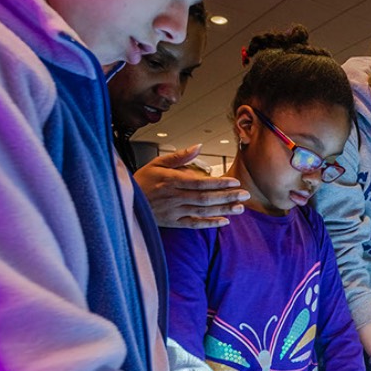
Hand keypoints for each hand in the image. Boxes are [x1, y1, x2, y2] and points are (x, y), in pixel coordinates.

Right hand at [133, 144, 249, 228]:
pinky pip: (193, 224)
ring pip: (202, 211)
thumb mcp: (157, 163)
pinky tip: (224, 222)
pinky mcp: (173, 222)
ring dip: (223, 210)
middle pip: (206, 198)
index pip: (200, 183)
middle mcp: (174, 197)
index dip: (219, 183)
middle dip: (227, 196)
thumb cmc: (142, 181)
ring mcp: (174, 211)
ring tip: (240, 208)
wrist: (125, 201)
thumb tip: (198, 146)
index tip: (235, 182)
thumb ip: (179, 156)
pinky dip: (209, 224)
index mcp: (172, 181)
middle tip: (245, 195)